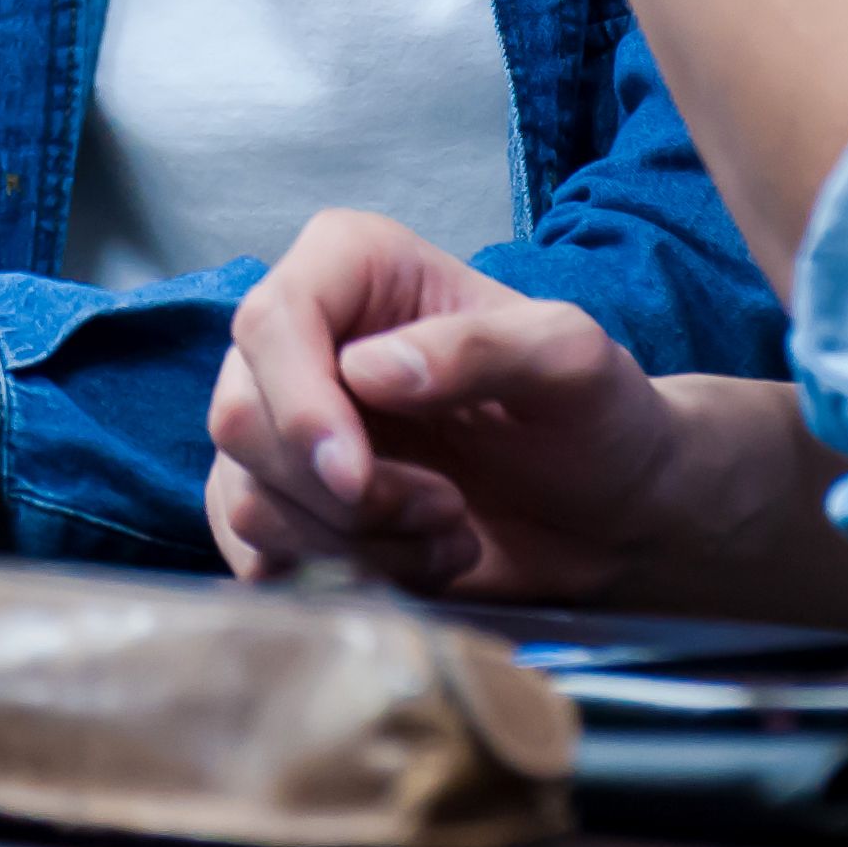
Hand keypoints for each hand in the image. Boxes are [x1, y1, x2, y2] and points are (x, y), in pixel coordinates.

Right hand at [205, 211, 695, 603]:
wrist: (607, 515)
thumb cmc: (594, 418)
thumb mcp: (571, 362)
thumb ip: (483, 347)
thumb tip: (366, 370)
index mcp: (354, 268)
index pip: (270, 321)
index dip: (300, 405)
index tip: (357, 477)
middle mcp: (302, 338)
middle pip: (240, 417)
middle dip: (342, 493)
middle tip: (446, 508)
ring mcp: (284, 428)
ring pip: (247, 500)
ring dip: (358, 543)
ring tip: (450, 532)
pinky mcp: (284, 508)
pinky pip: (259, 558)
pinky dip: (343, 579)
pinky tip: (418, 564)